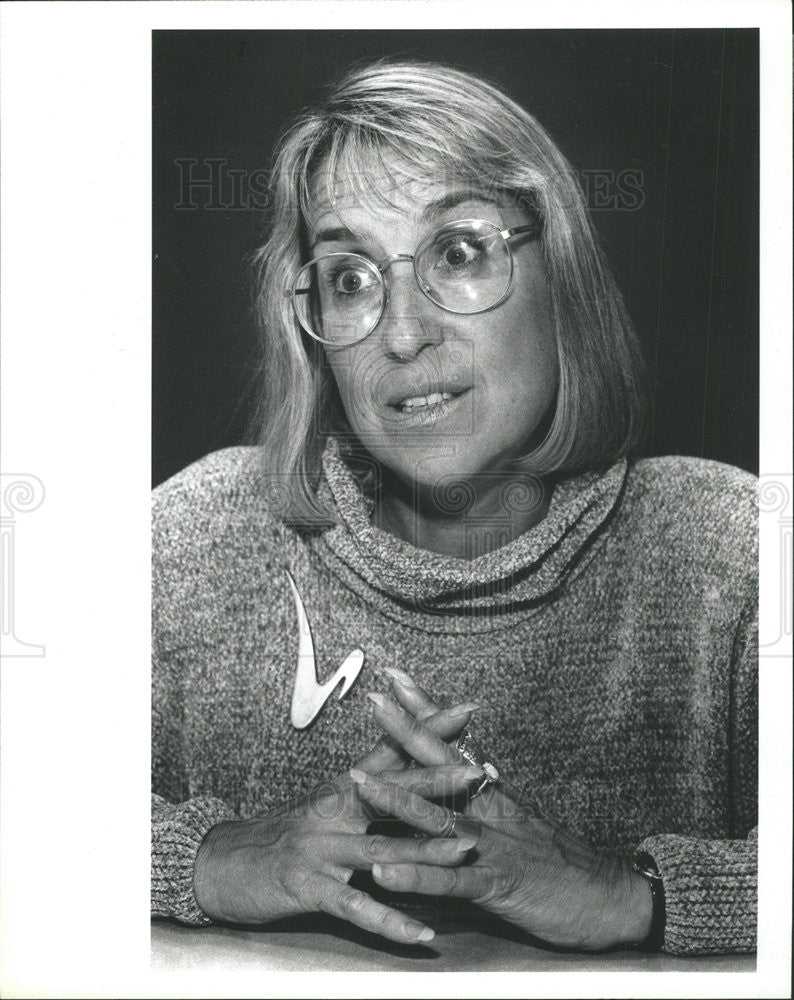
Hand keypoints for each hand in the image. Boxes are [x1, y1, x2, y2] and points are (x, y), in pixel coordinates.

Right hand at [193, 700, 482, 944]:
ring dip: (426, 851)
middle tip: (478, 772)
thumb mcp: (325, 800)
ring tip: (465, 849)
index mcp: (343, 788)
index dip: (428, 731)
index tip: (466, 711)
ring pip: (381, 849)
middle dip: (437, 781)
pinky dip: (390, 919)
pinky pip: (356, 907)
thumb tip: (409, 759)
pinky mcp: (309, 887)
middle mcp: (335, 811)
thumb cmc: (283, 833)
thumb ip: (369, 782)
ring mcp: (322, 849)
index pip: (393, 752)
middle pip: (392, 793)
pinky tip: (422, 931)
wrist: (222, 863)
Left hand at [359, 679, 653, 951]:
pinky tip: (384, 871)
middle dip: (405, 731)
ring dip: (397, 799)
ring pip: (438, 818)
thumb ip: (485, 797)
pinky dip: (415, 876)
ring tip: (360, 782)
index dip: (423, 708)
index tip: (394, 676)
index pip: (451, 741)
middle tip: (374, 700)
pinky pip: (448, 881)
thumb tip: (461, 768)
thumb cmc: (561, 862)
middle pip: (442, 764)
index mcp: (492, 793)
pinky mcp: (496, 886)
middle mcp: (489, 810)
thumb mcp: (519, 821)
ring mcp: (491, 846)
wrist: (612, 899)